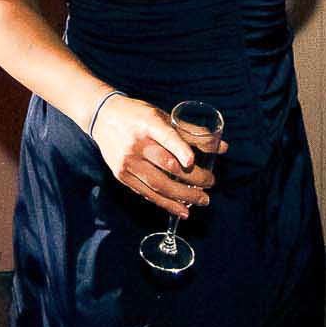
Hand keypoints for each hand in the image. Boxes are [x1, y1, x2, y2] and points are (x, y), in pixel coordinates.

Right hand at [89, 95, 220, 219]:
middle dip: (193, 178)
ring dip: (183, 196)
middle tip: (211, 183)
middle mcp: (137, 144)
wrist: (102, 118)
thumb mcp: (162, 116)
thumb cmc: (138, 116)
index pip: (166, 136)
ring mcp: (128, 162)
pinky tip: (182, 210)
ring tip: (203, 200)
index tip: (192, 161)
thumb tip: (223, 148)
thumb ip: (191, 132)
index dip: (179, 149)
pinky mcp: (122, 175)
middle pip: (167, 166)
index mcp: (148, 123)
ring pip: (159, 184)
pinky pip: (147, 193)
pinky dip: (166, 204)